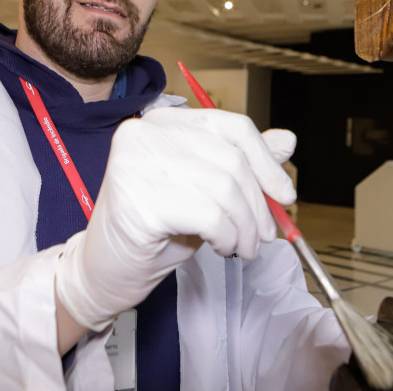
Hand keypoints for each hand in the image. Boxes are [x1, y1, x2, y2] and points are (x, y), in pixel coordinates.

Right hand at [55, 108, 296, 329]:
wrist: (105, 271)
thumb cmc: (155, 229)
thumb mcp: (205, 190)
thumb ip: (241, 163)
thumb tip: (288, 139)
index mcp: (162, 121)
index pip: (230, 125)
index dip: (265, 161)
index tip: (285, 195)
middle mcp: (145, 133)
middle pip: (231, 160)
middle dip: (258, 205)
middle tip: (265, 236)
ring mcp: (138, 163)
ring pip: (224, 190)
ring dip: (244, 227)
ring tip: (242, 247)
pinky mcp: (138, 199)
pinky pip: (209, 216)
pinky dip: (227, 237)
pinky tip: (221, 248)